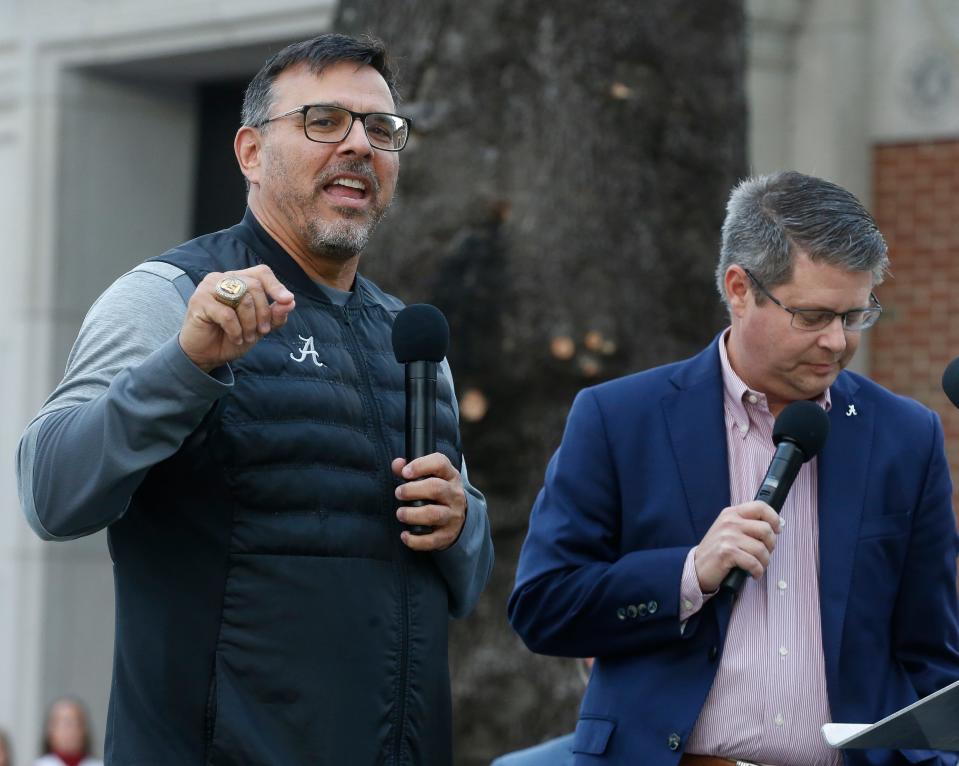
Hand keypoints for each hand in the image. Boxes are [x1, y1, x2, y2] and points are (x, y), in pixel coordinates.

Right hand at [179, 265, 294, 371]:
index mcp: (239, 279)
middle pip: (255, 287)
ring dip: (250, 323)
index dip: (276, 286)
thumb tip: (290, 302)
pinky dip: (236, 330)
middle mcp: (223, 278)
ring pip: (242, 299)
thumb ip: (275, 314)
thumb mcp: (260, 327)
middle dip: (263, 313)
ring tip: (247, 337)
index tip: (287, 300)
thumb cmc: (233, 336)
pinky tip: (235, 338)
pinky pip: (227, 314)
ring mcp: (209, 287)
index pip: (261, 273)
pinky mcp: (198, 301)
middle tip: (262, 331)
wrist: (206, 353)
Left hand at [392, 454, 466, 551]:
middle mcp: (455, 495)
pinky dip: (416, 540)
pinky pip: (432, 539)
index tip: (405, 472)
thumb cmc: (437, 493)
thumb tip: (397, 464)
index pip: (440, 463)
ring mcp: (453, 516)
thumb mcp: (430, 477)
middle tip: (398, 493)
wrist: (457, 517)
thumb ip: (410, 469)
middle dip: (413, 490)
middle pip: (436, 488)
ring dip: (412, 514)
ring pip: (434, 514)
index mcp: (450, 476)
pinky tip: (405, 535)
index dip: (421, 465)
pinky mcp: (447, 535)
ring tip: (400, 514)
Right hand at [694, 501, 781, 592]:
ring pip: (761, 548)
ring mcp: (727, 536)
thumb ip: (746, 524)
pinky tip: (753, 574)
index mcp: (731, 513)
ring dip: (764, 562)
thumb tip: (773, 528)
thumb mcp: (728, 529)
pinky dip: (757, 571)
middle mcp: (729, 522)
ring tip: (758, 566)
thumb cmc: (716, 550)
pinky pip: (753, 562)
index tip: (777, 530)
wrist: (696, 566)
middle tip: (764, 553)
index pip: (760, 507)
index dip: (774, 518)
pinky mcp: (726, 552)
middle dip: (771, 545)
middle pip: (766, 529)